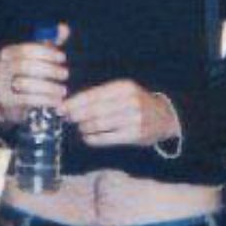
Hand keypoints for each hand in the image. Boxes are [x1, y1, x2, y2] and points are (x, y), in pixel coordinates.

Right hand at [0, 24, 69, 124]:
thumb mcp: (39, 57)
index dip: (46, 52)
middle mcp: (0, 67)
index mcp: (7, 53)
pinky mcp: (5, 100)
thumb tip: (63, 28)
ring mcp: (0, 84)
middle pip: (25, 66)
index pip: (25, 49)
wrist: (13, 99)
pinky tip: (57, 100)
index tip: (62, 57)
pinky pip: (26, 99)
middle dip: (48, 70)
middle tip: (65, 73)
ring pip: (25, 84)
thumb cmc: (30, 73)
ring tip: (63, 90)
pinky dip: (44, 100)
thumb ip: (51, 42)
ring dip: (48, 87)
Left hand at [59, 80, 179, 147]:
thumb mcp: (121, 91)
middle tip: (66, 118)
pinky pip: (106, 139)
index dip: (74, 102)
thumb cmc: (135, 102)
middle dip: (76, 115)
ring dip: (83, 127)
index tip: (61, 108)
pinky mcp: (135, 135)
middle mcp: (130, 101)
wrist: (164, 116)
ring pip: (98, 125)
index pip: (93, 95)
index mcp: (124, 87)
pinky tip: (87, 137)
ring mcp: (133, 119)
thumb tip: (69, 104)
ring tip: (79, 126)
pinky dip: (92, 139)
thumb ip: (98, 95)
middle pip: (94, 111)